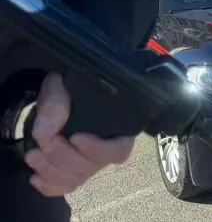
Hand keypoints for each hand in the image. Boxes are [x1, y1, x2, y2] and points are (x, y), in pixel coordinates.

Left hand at [24, 73, 134, 196]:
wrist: (60, 94)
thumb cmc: (68, 87)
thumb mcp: (62, 85)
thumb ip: (57, 103)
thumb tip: (44, 131)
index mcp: (118, 128)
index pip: (118, 150)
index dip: (98, 150)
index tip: (75, 137)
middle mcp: (107, 150)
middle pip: (91, 166)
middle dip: (63, 156)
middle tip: (43, 140)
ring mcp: (90, 163)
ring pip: (76, 179)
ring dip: (51, 171)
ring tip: (31, 155)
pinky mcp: (73, 172)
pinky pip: (65, 187)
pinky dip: (49, 186)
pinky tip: (34, 177)